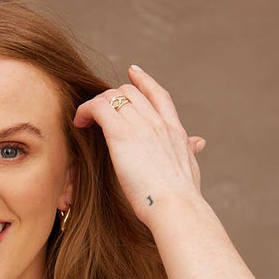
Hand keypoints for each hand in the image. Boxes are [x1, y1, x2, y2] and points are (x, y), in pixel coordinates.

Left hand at [72, 65, 205, 227]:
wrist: (177, 206)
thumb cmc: (182, 198)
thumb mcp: (190, 168)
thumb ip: (189, 151)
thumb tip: (199, 143)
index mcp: (175, 130)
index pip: (158, 95)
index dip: (144, 81)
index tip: (133, 72)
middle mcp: (158, 122)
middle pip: (130, 92)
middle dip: (111, 97)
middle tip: (98, 112)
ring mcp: (140, 126)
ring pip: (113, 96)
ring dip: (96, 105)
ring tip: (85, 120)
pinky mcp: (121, 135)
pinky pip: (98, 108)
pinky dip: (86, 110)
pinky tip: (79, 122)